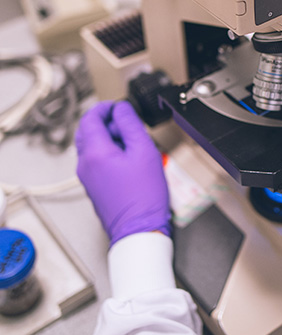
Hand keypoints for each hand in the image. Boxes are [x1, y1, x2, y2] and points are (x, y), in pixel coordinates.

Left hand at [76, 101, 170, 246]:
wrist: (139, 228)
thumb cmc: (143, 195)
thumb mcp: (144, 150)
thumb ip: (131, 124)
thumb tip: (122, 109)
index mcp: (94, 152)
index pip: (91, 118)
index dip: (106, 107)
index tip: (120, 106)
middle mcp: (85, 164)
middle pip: (88, 130)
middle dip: (106, 121)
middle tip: (127, 122)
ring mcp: (87, 176)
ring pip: (91, 145)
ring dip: (108, 136)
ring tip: (131, 141)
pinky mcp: (94, 186)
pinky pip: (96, 160)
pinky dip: (108, 151)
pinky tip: (129, 158)